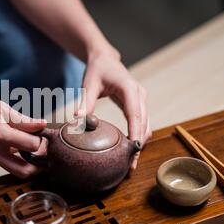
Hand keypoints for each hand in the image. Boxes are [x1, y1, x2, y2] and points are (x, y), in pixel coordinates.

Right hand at [0, 79, 46, 177]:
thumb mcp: (1, 107)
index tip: (45, 133)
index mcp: (0, 135)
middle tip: (47, 151)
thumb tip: (43, 124)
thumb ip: (23, 120)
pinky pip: (7, 164)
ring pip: (16, 170)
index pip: (31, 147)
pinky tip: (22, 146)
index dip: (42, 141)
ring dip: (29, 164)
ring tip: (36, 148)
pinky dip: (18, 159)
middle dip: (40, 165)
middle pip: (25, 171)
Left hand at [76, 51, 150, 170]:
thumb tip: (78, 119)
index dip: (136, 133)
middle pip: (143, 123)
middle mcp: (139, 94)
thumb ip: (86, 102)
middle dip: (139, 144)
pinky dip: (138, 135)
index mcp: (129, 89)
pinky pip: (141, 122)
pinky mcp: (138, 103)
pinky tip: (130, 149)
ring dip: (140, 142)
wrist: (104, 59)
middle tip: (131, 164)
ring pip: (145, 124)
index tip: (134, 149)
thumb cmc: (97, 69)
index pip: (135, 115)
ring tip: (131, 162)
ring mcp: (141, 99)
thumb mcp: (89, 84)